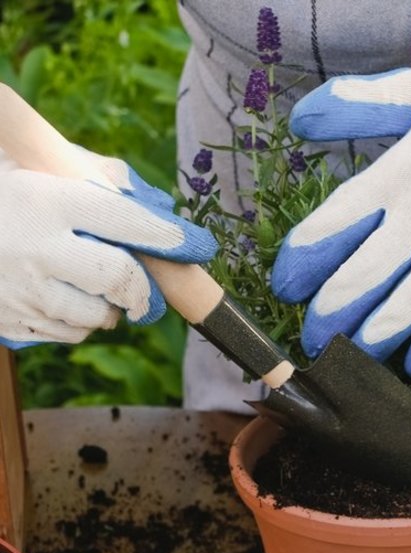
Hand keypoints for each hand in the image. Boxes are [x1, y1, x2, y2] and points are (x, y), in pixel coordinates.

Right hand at [0, 147, 216, 348]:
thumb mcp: (24, 164)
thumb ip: (81, 172)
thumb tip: (137, 193)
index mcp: (45, 200)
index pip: (125, 219)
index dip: (168, 236)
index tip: (196, 246)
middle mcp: (36, 247)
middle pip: (120, 278)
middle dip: (141, 288)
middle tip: (142, 289)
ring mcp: (22, 291)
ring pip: (98, 315)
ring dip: (110, 309)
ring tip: (93, 291)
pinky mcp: (11, 322)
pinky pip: (70, 334)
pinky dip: (79, 323)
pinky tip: (62, 302)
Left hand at [272, 37, 410, 376]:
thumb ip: (357, 105)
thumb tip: (298, 120)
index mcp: (398, 171)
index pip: (336, 221)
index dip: (304, 257)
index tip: (284, 286)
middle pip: (365, 273)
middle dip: (331, 312)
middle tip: (312, 338)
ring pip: (409, 301)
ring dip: (375, 334)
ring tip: (350, 358)